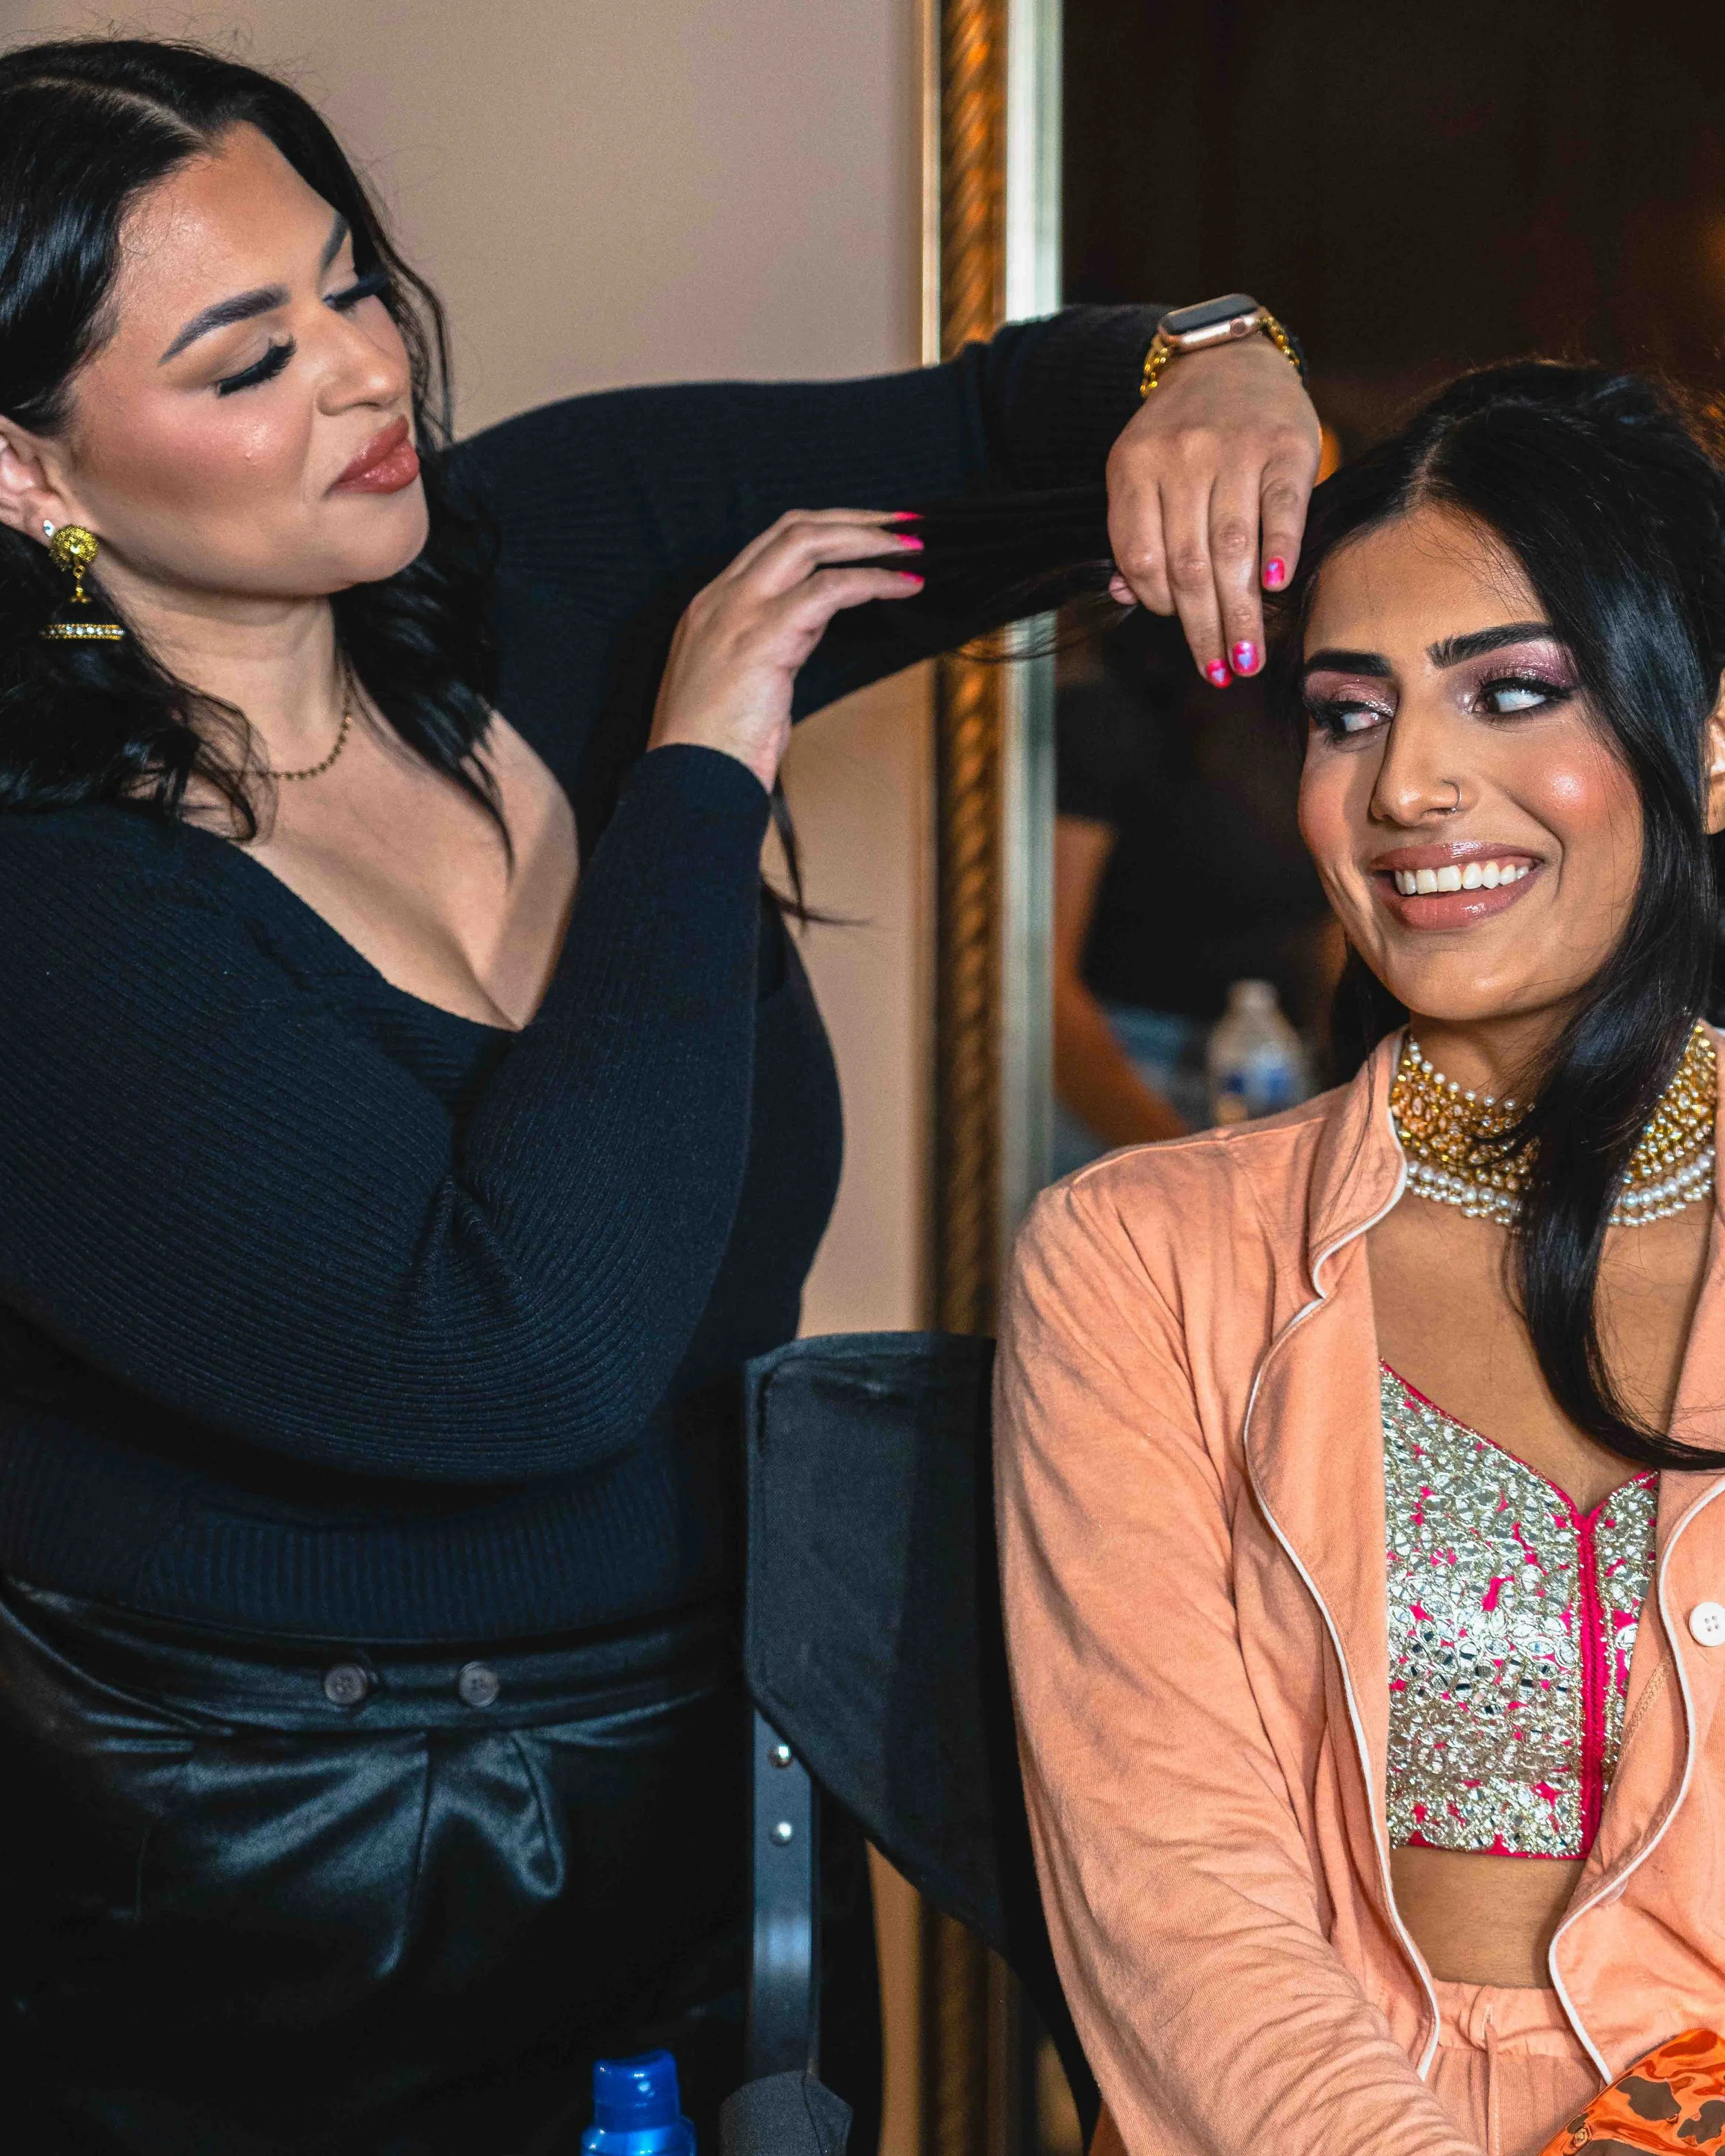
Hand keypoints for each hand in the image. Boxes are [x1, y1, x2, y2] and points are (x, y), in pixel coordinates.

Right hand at [648, 509, 923, 789]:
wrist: (689, 783)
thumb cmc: (715, 751)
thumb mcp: (747, 682)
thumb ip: (777, 642)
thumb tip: (817, 622)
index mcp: (711, 607)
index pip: (773, 544)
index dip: (828, 531)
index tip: (871, 534)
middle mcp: (720, 598)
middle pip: (792, 528)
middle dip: (854, 519)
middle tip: (904, 524)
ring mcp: (738, 612)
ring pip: (808, 542)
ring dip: (868, 540)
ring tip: (912, 547)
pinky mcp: (763, 636)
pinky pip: (828, 589)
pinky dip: (873, 580)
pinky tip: (905, 586)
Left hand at [1104, 334, 1321, 685]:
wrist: (1230, 355)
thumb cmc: (1183, 432)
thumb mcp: (1140, 468)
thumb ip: (1135, 529)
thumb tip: (1128, 597)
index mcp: (1133, 466)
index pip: (1140, 555)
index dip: (1158, 604)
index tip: (1183, 629)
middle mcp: (1181, 457)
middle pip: (1189, 564)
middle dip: (1204, 629)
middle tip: (1221, 673)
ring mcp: (1234, 448)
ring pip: (1232, 547)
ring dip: (1241, 611)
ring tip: (1248, 656)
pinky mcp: (1285, 444)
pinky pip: (1281, 509)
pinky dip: (1279, 550)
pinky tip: (1276, 587)